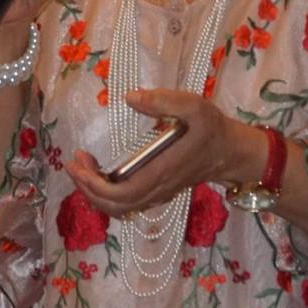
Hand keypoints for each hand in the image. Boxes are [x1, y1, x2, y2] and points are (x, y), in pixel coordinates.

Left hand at [67, 88, 261, 217]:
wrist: (232, 153)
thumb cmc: (212, 129)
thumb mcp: (194, 106)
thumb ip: (163, 100)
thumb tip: (131, 97)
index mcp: (162, 171)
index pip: (121, 193)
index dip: (93, 184)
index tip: (79, 161)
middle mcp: (157, 189)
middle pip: (114, 206)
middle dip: (87, 188)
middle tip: (74, 162)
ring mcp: (158, 194)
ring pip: (119, 209)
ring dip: (95, 193)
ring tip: (84, 167)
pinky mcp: (158, 193)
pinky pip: (127, 205)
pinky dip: (107, 195)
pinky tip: (101, 174)